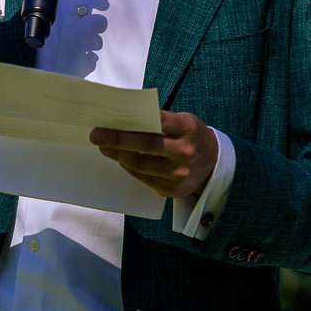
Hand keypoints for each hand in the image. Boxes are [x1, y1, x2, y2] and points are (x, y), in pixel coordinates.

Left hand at [91, 109, 217, 198]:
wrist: (214, 165)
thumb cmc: (192, 137)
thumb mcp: (185, 122)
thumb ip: (162, 121)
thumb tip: (126, 122)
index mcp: (189, 129)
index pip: (159, 121)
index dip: (133, 121)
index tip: (110, 120)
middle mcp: (185, 152)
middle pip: (145, 146)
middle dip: (117, 140)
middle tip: (96, 135)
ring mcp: (179, 173)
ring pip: (140, 165)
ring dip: (118, 155)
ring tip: (105, 147)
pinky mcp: (172, 189)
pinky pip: (143, 178)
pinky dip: (129, 167)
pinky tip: (121, 159)